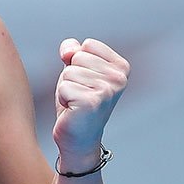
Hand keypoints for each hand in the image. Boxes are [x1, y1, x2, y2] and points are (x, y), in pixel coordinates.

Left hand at [53, 37, 128, 169]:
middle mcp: (119, 78)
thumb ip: (73, 51)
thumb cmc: (77, 102)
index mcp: (121, 67)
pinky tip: (73, 110)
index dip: (78, 62)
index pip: (88, 44)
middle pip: (77, 57)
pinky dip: (63, 99)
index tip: (85, 82)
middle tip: (79, 95)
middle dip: (71, 76)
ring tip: (76, 103)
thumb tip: (69, 50)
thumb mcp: (76, 70)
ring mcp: (107, 90)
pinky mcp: (92, 102)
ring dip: (66, 88)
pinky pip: (64, 87)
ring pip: (68, 72)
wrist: (79, 138)